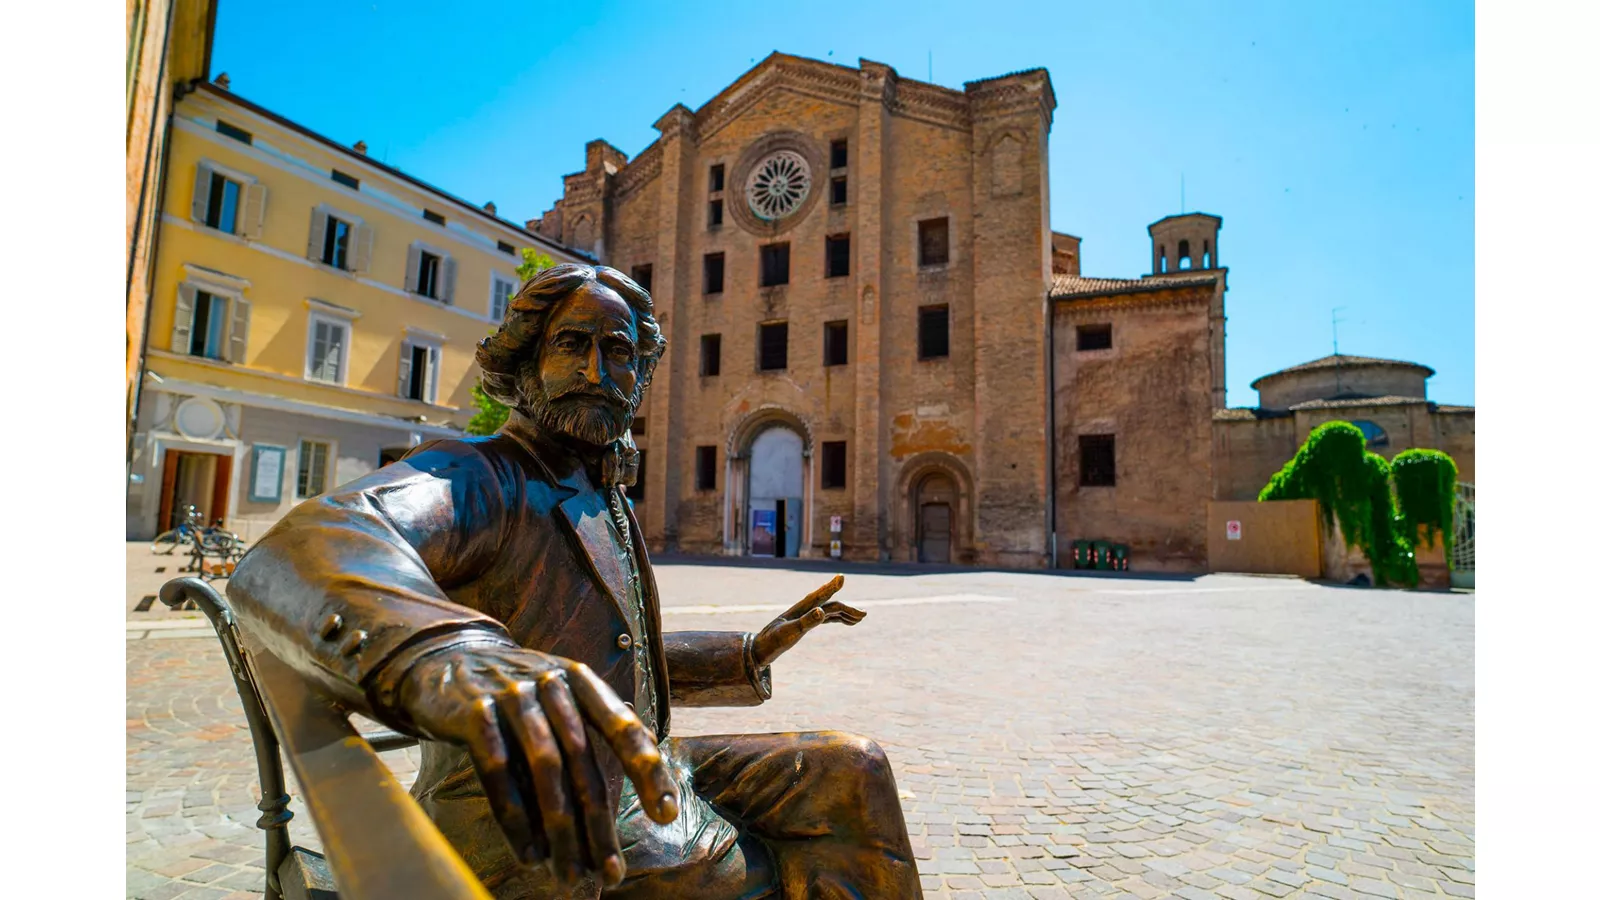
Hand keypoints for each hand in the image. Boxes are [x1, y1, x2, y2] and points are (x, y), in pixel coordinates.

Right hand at [394, 641, 677, 887]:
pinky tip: (529, 854)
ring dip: (560, 829)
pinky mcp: (474, 712)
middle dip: (599, 824)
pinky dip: (515, 817)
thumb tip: (640, 776)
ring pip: (545, 771)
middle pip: (583, 762)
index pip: (624, 728)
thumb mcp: (561, 694)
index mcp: (582, 681)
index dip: (649, 772)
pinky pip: (498, 772)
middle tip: (611, 872)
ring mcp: (512, 696)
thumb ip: (596, 727)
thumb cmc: (516, 691)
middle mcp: (552, 684)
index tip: (666, 815)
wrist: (444, 657)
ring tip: (569, 875)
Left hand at [751, 575, 865, 667]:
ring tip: (860, 618)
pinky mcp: (805, 623)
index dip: (832, 587)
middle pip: (830, 605)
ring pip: (830, 611)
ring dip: (845, 613)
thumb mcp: (790, 633)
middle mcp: (805, 610)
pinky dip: (837, 619)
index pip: (820, 596)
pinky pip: (825, 618)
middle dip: (848, 608)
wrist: (759, 650)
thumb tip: (822, 612)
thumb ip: (806, 622)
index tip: (842, 578)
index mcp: (801, 609)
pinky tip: (845, 622)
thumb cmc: (772, 642)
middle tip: (864, 615)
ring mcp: (806, 616)